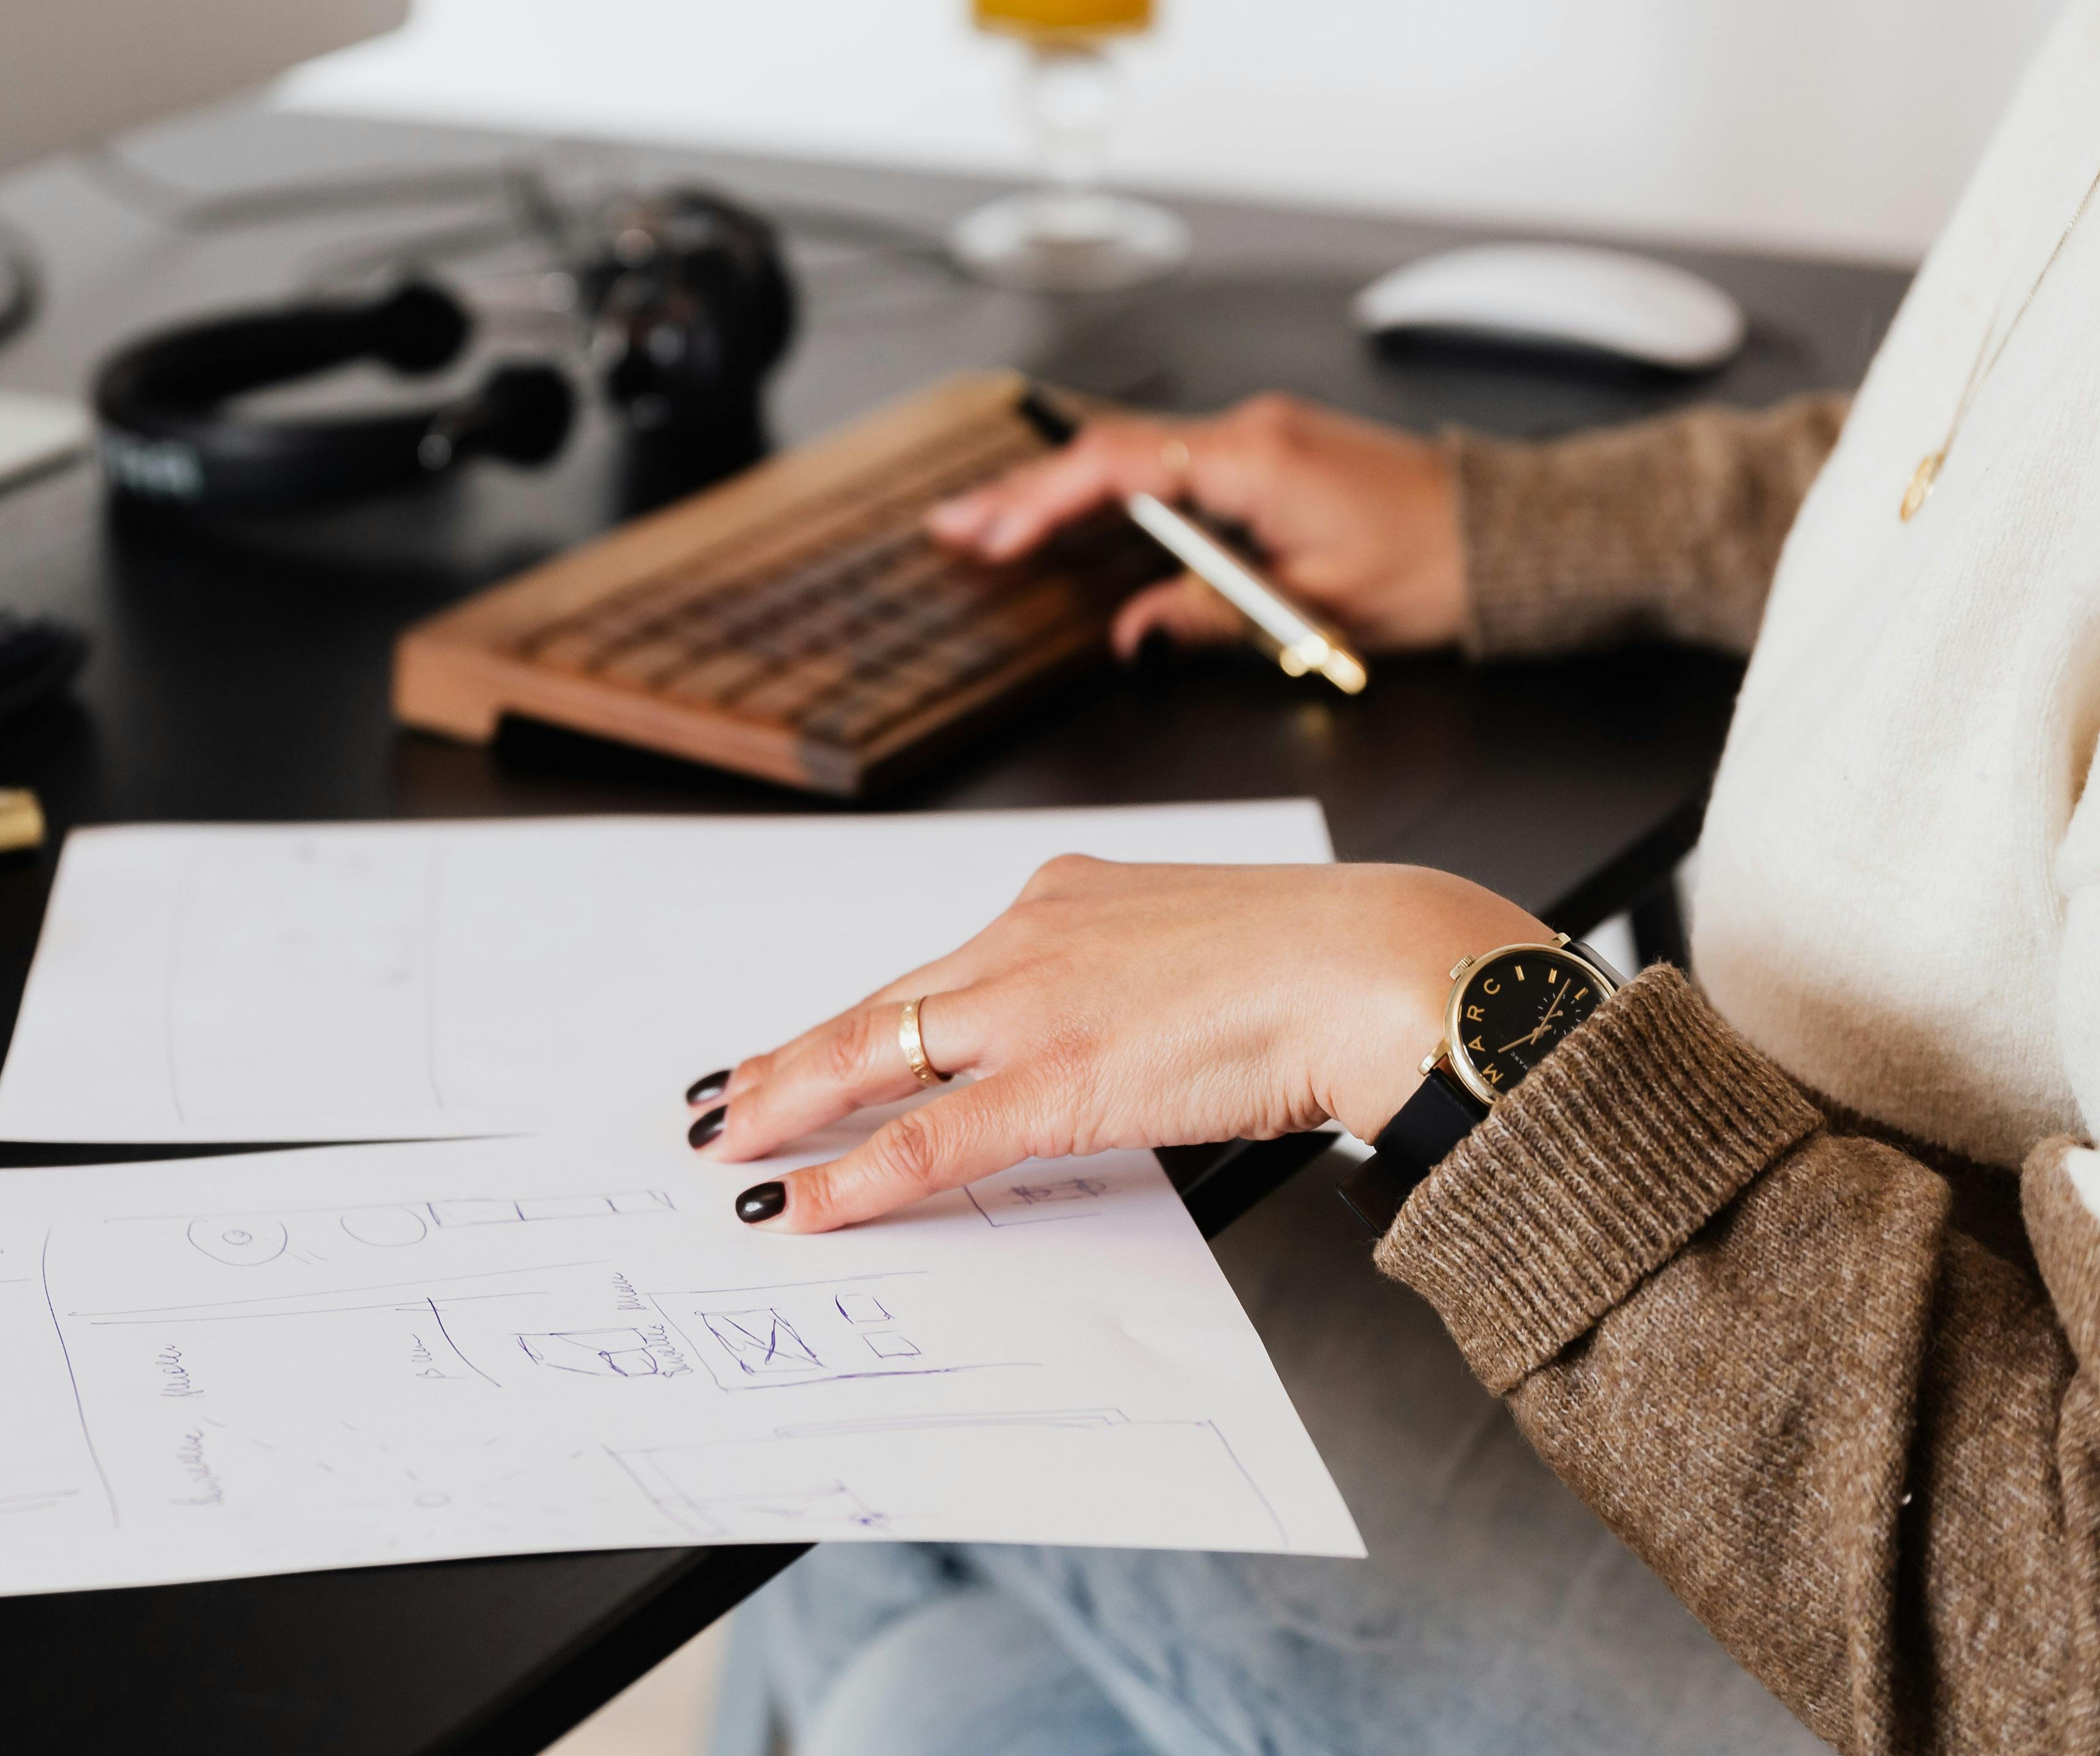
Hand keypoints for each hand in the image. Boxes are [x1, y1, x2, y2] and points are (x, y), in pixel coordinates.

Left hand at [685, 858, 1543, 1231]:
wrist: (1372, 963)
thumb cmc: (1315, 965)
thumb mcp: (1199, 950)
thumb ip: (1131, 986)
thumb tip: (1114, 1042)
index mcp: (1068, 898)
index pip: (935, 971)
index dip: (860, 1016)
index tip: (804, 1042)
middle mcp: (1031, 936)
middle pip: (881, 1007)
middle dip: (793, 1061)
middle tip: (727, 1098)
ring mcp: (1036, 1005)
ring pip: (879, 1058)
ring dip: (795, 1107)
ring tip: (735, 1145)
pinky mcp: (1059, 1077)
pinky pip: (931, 1137)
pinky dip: (857, 1174)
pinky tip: (805, 1201)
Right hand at [927, 394, 1468, 656]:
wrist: (1505, 534)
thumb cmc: (1433, 566)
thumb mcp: (1315, 609)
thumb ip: (1209, 615)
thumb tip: (1131, 633)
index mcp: (1256, 460)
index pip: (1120, 467)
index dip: (1045, 501)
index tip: (993, 536)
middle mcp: (1251, 432)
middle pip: (1110, 453)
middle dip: (1027, 491)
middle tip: (956, 523)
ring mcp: (1259, 435)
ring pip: (1134, 455)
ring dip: (1063, 490)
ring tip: (995, 523)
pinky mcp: (1269, 451)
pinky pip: (1170, 463)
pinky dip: (1112, 488)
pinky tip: (1076, 512)